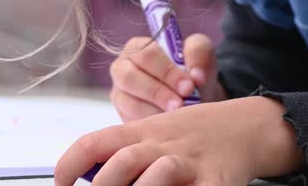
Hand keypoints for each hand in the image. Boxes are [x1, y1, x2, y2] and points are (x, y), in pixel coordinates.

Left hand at [54, 97, 303, 185]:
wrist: (246, 126)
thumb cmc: (193, 135)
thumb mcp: (156, 132)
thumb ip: (124, 151)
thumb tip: (89, 178)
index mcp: (144, 130)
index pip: (96, 142)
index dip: (70, 165)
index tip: (61, 185)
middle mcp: (165, 144)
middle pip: (125, 161)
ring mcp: (192, 163)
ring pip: (160, 174)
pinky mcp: (218, 180)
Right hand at [109, 34, 227, 121]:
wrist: (194, 97)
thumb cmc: (192, 70)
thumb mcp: (201, 54)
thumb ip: (198, 53)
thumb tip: (195, 75)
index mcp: (139, 47)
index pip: (146, 55)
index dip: (167, 72)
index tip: (189, 87)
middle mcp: (122, 68)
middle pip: (130, 77)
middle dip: (158, 92)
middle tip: (181, 104)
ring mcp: (119, 93)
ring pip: (129, 102)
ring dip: (154, 111)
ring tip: (176, 116)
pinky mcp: (122, 115)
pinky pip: (130, 121)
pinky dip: (149, 124)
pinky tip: (166, 126)